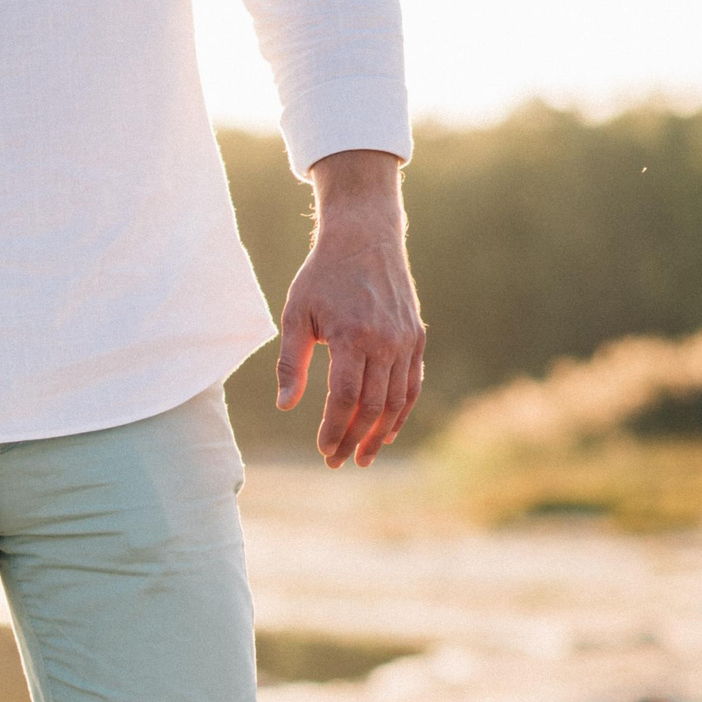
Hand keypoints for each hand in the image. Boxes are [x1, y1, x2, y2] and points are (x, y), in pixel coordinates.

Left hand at [278, 149, 426, 468]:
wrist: (365, 238)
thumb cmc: (322, 277)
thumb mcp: (295, 315)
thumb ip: (291, 363)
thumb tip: (285, 406)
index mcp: (353, 337)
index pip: (345, 399)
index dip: (334, 430)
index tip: (322, 451)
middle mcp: (386, 341)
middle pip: (374, 406)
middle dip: (355, 439)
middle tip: (338, 463)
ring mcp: (406, 339)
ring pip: (399, 400)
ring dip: (381, 433)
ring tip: (364, 457)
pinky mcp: (417, 336)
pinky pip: (412, 383)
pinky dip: (402, 410)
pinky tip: (388, 430)